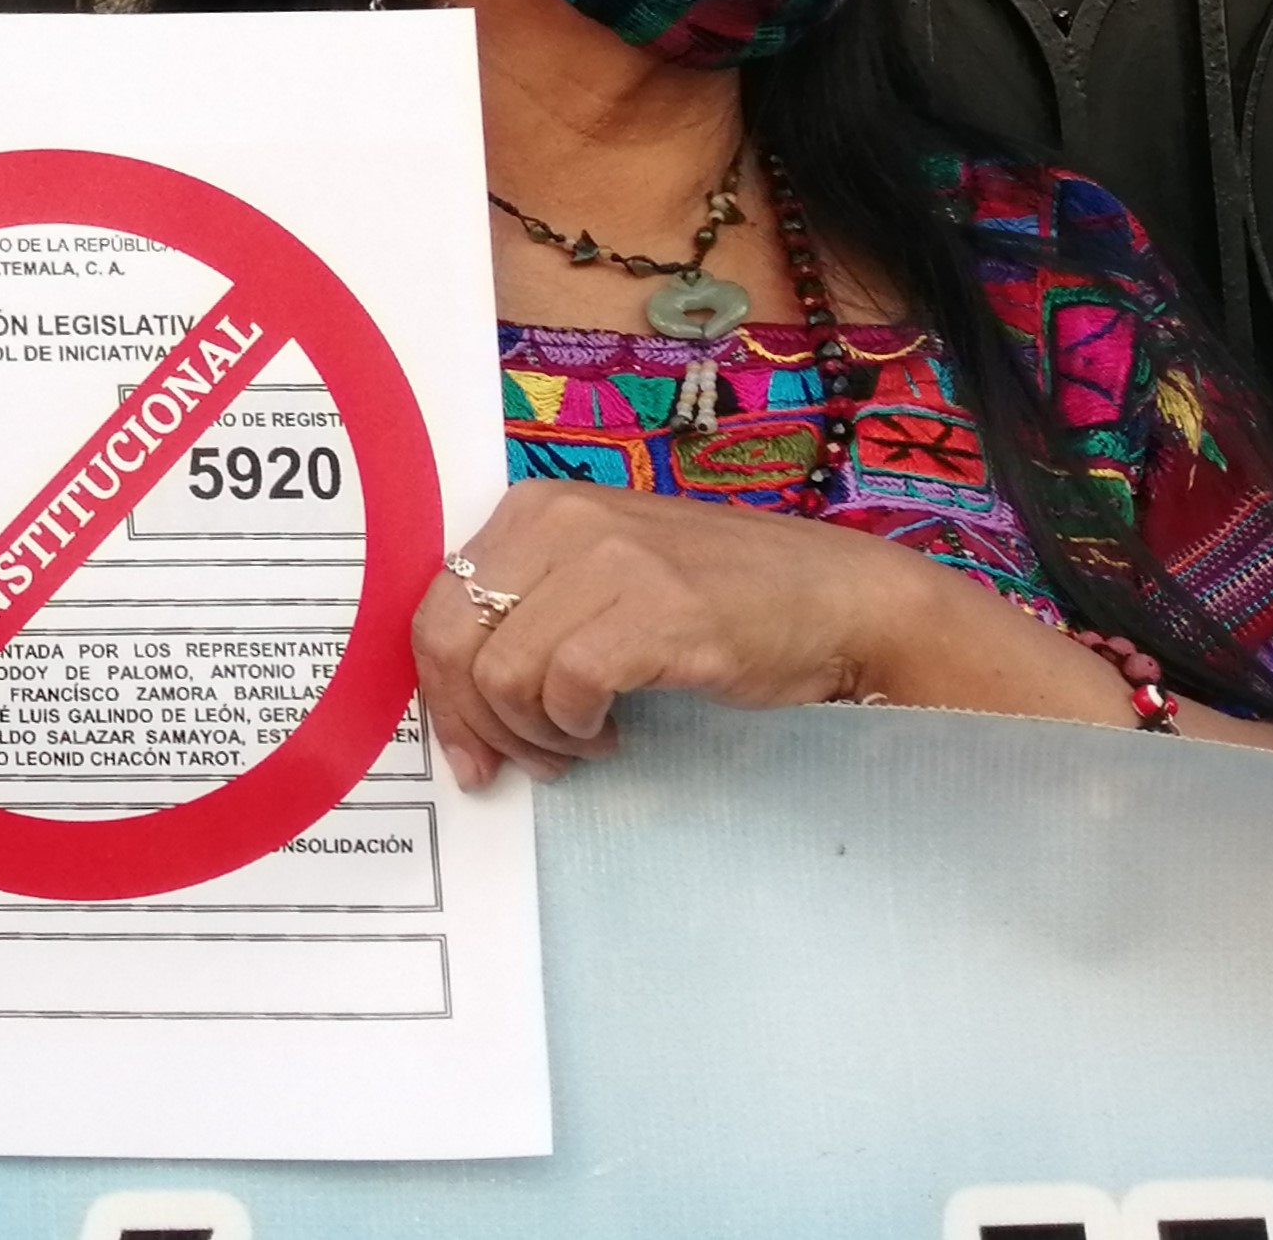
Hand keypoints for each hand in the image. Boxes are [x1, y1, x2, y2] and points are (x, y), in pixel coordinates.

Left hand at [415, 478, 935, 788]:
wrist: (837, 600)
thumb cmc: (717, 599)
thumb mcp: (599, 580)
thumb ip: (529, 613)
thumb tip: (456, 701)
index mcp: (534, 509)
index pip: (435, 606)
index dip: (440, 692)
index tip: (467, 750)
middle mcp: (560, 519)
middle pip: (452, 641)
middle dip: (474, 721)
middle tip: (522, 762)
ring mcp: (610, 559)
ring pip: (503, 672)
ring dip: (536, 734)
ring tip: (581, 742)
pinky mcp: (657, 609)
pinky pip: (568, 687)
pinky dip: (580, 728)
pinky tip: (613, 733)